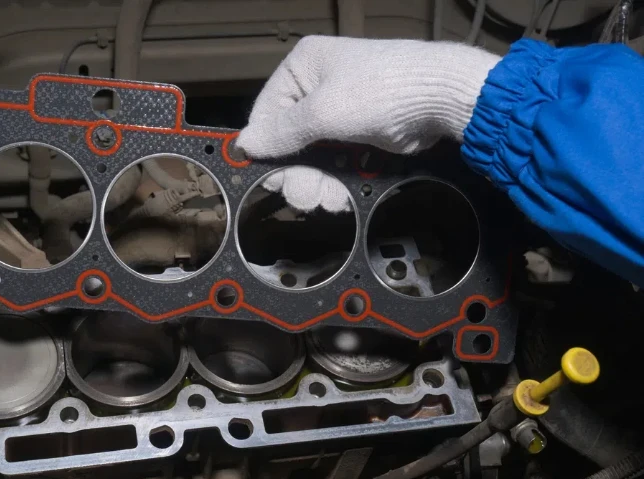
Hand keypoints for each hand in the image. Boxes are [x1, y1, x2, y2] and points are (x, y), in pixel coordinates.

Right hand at [238, 36, 498, 211]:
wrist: (443, 98)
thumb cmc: (381, 91)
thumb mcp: (323, 111)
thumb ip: (282, 132)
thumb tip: (244, 144)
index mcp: (303, 68)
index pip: (267, 112)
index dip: (266, 148)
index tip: (266, 176)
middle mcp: (317, 88)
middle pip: (289, 143)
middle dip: (297, 174)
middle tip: (304, 197)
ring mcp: (340, 114)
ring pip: (312, 160)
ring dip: (317, 185)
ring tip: (328, 200)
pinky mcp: (359, 137)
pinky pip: (336, 166)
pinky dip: (336, 184)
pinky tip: (340, 198)